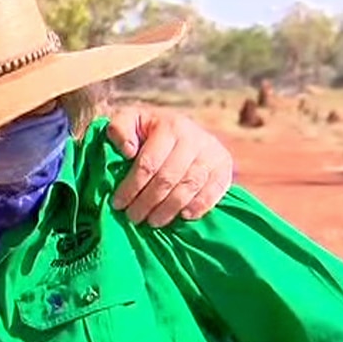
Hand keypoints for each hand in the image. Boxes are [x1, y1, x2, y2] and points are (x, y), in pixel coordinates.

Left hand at [106, 107, 233, 226]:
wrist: (182, 126)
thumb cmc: (149, 129)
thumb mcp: (130, 120)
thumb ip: (119, 129)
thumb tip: (128, 151)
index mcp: (169, 126)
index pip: (148, 163)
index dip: (131, 187)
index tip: (118, 204)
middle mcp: (193, 137)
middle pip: (168, 178)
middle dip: (147, 202)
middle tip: (133, 217)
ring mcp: (211, 152)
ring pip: (189, 187)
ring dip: (169, 209)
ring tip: (153, 221)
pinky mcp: (224, 166)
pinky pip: (213, 191)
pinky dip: (198, 207)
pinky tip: (182, 216)